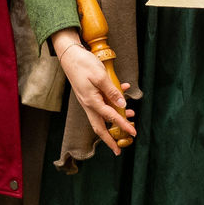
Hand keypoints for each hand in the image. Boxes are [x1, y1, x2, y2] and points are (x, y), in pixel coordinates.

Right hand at [54, 29, 135, 152]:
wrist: (69, 54)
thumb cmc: (83, 64)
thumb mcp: (100, 77)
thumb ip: (111, 91)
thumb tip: (122, 105)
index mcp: (92, 102)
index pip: (110, 118)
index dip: (123, 126)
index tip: (133, 133)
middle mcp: (89, 104)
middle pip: (100, 127)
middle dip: (109, 139)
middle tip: (118, 149)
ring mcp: (88, 99)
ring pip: (102, 115)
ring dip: (115, 118)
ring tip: (129, 117)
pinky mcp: (89, 93)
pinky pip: (102, 101)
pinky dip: (113, 99)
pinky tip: (123, 90)